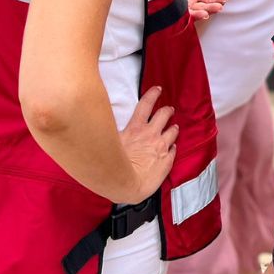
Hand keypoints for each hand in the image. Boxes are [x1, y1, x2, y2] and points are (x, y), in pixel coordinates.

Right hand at [118, 86, 177, 203]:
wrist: (127, 184)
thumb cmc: (114, 165)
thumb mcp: (109, 141)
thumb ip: (108, 130)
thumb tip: (98, 120)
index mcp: (136, 128)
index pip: (146, 105)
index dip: (153, 95)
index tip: (158, 89)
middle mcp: (151, 134)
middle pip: (163, 115)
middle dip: (167, 110)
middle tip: (169, 109)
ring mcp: (161, 147)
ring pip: (172, 131)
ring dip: (173, 128)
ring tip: (175, 127)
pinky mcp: (167, 160)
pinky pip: (173, 150)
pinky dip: (173, 147)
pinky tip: (173, 147)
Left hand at [175, 0, 226, 21]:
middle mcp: (190, 4)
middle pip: (204, 7)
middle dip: (212, 7)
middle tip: (220, 6)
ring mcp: (182, 10)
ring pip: (195, 13)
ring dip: (203, 13)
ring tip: (209, 12)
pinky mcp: (173, 14)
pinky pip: (184, 18)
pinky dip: (191, 17)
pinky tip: (198, 16)